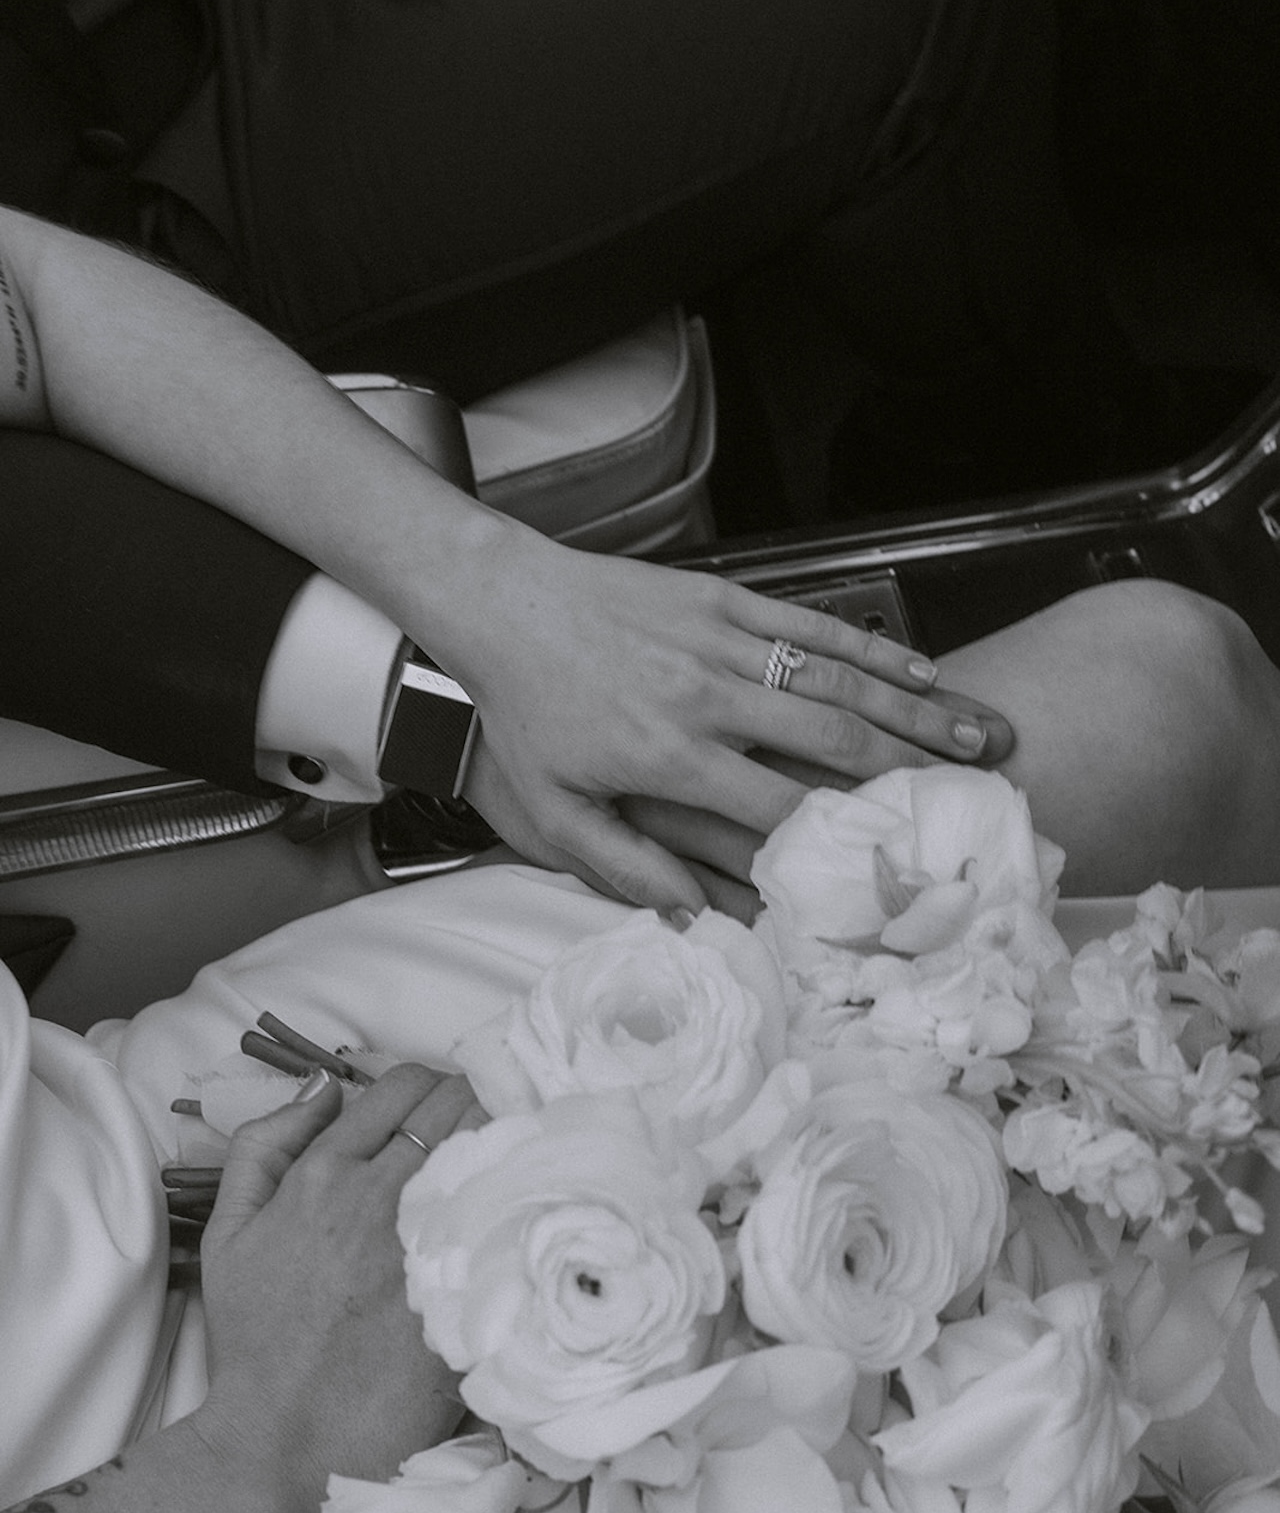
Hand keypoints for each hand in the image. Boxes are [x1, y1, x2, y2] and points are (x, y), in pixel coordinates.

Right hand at [192, 1066, 481, 1512]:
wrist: (282, 1440)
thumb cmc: (256, 1338)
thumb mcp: (228, 1230)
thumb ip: (265, 1144)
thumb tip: (324, 1086)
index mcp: (325, 1174)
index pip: (404, 1085)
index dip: (425, 1088)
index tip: (430, 1113)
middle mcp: (383, 1195)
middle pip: (460, 1102)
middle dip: (469, 1104)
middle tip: (467, 1136)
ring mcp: (432, 1241)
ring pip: (494, 1144)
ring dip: (498, 1144)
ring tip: (491, 1170)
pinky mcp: (468, 1289)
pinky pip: (512, 1212)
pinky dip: (516, 1200)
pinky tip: (512, 1215)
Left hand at [450, 533, 1011, 914]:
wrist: (500, 604)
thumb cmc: (526, 713)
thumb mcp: (555, 810)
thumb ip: (626, 867)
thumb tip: (697, 916)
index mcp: (671, 757)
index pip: (779, 809)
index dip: (848, 840)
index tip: (904, 866)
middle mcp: (706, 698)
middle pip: (835, 741)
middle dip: (915, 772)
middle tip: (982, 795)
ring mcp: (720, 640)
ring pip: (839, 679)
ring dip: (917, 709)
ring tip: (980, 735)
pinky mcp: (724, 596)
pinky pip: (813, 625)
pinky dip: (873, 649)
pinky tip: (923, 671)